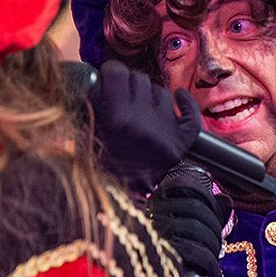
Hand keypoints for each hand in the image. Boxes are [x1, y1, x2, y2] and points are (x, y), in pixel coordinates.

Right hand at [90, 60, 201, 190]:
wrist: (121, 204)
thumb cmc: (98, 168)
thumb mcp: (85, 134)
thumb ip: (90, 106)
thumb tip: (95, 79)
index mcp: (116, 118)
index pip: (117, 72)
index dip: (111, 72)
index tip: (108, 77)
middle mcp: (143, 121)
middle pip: (139, 78)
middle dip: (128, 84)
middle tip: (122, 94)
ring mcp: (165, 130)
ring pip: (161, 91)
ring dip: (150, 95)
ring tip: (141, 107)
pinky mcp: (182, 141)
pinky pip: (190, 112)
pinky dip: (185, 102)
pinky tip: (178, 97)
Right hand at [151, 168, 230, 276]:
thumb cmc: (167, 253)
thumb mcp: (186, 226)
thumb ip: (208, 209)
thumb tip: (226, 199)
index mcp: (156, 199)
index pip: (186, 185)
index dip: (208, 199)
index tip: (217, 216)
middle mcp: (151, 209)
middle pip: (195, 207)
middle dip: (215, 226)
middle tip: (220, 244)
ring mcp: (153, 229)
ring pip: (196, 227)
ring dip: (213, 245)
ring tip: (215, 257)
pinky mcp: (157, 251)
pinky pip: (192, 250)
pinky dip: (209, 262)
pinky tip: (214, 272)